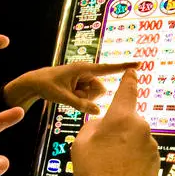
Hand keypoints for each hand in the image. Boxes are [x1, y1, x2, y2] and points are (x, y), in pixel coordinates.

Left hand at [3, 62, 137, 112]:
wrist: (35, 83)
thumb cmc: (47, 86)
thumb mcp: (62, 97)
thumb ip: (80, 105)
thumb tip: (98, 112)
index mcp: (83, 69)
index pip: (107, 69)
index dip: (123, 67)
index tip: (139, 63)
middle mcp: (86, 72)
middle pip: (100, 89)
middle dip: (89, 96)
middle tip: (71, 94)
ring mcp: (85, 79)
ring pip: (95, 95)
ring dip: (84, 98)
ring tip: (68, 94)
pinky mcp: (82, 85)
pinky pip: (89, 97)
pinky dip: (80, 99)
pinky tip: (69, 95)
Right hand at [72, 69, 158, 175]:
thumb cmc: (92, 171)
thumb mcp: (82, 141)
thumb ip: (94, 125)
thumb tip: (103, 124)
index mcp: (121, 118)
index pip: (127, 91)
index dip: (129, 79)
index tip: (133, 70)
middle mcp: (141, 128)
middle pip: (128, 121)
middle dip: (117, 130)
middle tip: (102, 148)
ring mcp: (151, 146)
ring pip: (135, 139)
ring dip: (125, 147)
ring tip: (109, 165)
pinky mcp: (156, 163)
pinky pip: (142, 155)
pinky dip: (132, 160)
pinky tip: (120, 173)